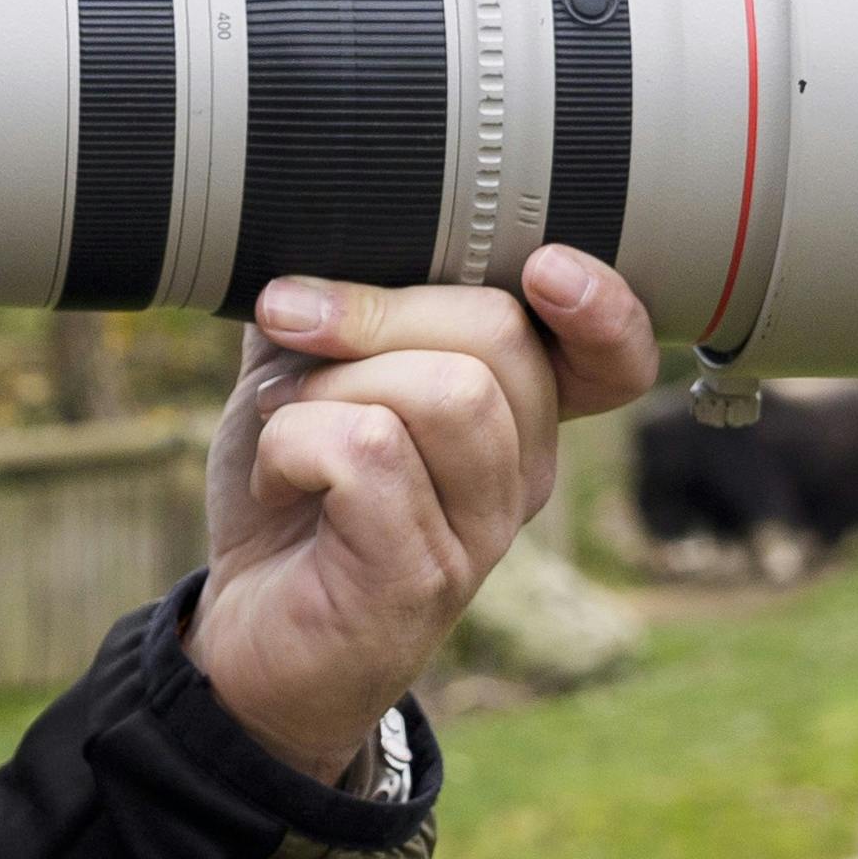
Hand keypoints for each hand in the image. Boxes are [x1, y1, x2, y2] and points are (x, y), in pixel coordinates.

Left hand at [192, 248, 664, 783]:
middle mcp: (521, 472)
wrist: (242, 633)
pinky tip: (278, 477)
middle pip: (502, 336)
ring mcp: (482, 532)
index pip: (615, 359)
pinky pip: (371, 451)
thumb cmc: (288, 496)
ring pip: (447, 391)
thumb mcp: (306, 372)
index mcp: (513, 414)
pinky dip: (294, 440)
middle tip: (292, 326)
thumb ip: (333, 297)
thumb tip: (320, 225)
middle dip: (376, 308)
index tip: (544, 269)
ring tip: (283, 418)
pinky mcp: (423, 577)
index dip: (603, 305)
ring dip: (331, 381)